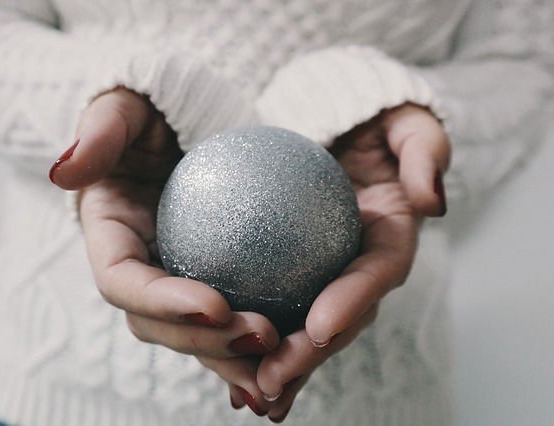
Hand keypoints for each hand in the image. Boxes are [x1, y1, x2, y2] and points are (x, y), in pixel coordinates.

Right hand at [49, 87, 279, 358]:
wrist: (192, 122)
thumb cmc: (157, 109)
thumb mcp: (126, 106)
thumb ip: (100, 132)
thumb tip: (66, 172)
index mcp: (110, 238)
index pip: (123, 282)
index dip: (161, 303)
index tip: (215, 304)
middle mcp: (138, 270)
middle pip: (160, 325)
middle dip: (205, 342)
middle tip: (263, 335)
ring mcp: (174, 281)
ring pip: (197, 335)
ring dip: (235, 356)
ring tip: (283, 358)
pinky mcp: (212, 281)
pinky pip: (234, 317)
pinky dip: (260, 339)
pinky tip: (300, 344)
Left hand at [201, 103, 449, 421]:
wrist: (330, 118)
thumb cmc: (367, 112)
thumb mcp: (404, 117)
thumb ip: (424, 150)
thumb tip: (429, 201)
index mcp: (389, 234)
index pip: (377, 272)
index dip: (353, 301)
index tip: (318, 326)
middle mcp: (358, 264)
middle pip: (338, 317)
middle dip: (308, 355)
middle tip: (272, 379)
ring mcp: (323, 273)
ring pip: (302, 327)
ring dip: (276, 362)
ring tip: (247, 391)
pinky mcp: (290, 273)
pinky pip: (269, 308)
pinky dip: (247, 338)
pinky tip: (222, 361)